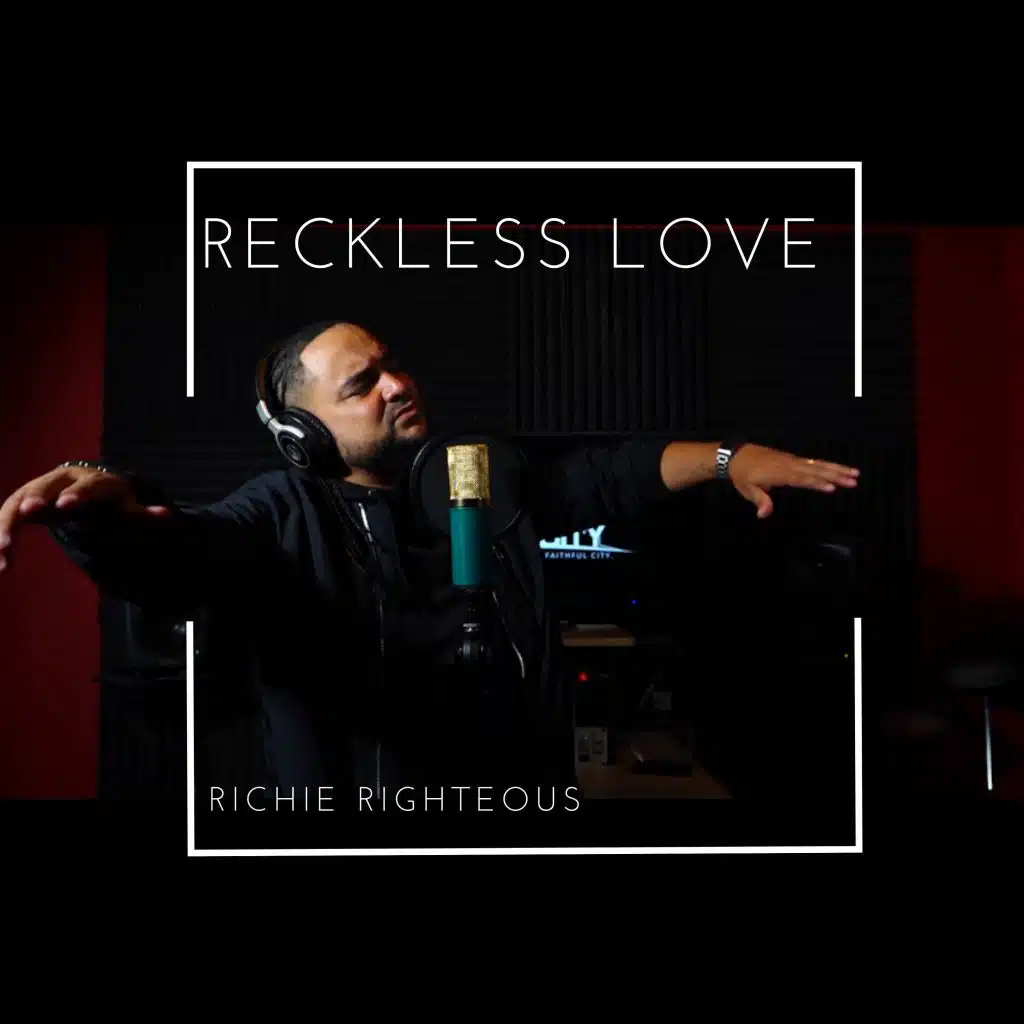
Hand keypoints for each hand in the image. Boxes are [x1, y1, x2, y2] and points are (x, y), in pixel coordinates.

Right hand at [0, 465, 169, 572]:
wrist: (82, 487)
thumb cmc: (108, 500)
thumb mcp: (125, 506)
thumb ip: (140, 514)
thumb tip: (166, 515)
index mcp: (90, 479)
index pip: (84, 486)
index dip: (76, 494)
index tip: (64, 506)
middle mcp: (59, 480)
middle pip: (43, 487)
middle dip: (34, 499)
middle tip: (26, 512)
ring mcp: (37, 489)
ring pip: (17, 503)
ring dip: (7, 526)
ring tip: (3, 553)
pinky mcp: (21, 503)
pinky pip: (7, 518)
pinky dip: (1, 536)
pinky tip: (0, 563)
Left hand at [727, 444, 859, 518]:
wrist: (736, 455)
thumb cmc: (742, 475)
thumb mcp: (747, 489)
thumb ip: (759, 500)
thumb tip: (763, 515)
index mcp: (779, 473)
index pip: (801, 479)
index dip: (816, 483)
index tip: (832, 488)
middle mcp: (789, 465)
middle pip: (816, 470)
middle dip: (836, 475)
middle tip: (854, 480)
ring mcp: (792, 461)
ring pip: (818, 464)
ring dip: (837, 469)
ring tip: (854, 473)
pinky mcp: (792, 459)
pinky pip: (813, 462)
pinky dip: (827, 465)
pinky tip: (838, 469)